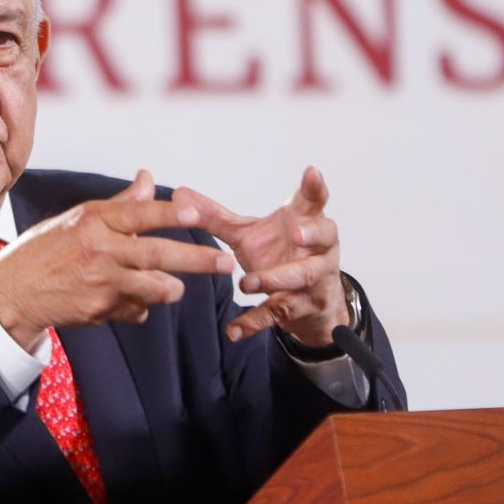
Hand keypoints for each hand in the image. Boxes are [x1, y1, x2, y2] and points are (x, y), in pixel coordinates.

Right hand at [0, 171, 235, 349]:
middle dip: (198, 260)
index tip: (199, 214)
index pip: (139, 213)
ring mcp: (99, 282)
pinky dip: (140, 307)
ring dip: (170, 288)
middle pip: (158, 254)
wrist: (13, 291)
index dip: (170, 213)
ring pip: (153, 287)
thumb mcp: (79, 218)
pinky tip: (132, 303)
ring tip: (177, 288)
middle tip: (226, 264)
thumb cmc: (48, 249)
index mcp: (94, 220)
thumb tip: (148, 177)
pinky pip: (135, 310)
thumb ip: (121, 204)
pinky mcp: (98, 310)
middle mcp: (99, 249)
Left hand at [174, 167, 347, 347]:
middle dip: (312, 234)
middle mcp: (317, 249)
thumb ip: (216, 217)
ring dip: (274, 280)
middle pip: (324, 237)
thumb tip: (179, 196)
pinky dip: (254, 321)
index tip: (311, 172)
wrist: (309, 303)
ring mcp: (313, 279)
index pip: (315, 201)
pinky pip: (278, 313)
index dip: (315, 187)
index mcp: (305, 222)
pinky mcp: (301, 307)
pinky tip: (234, 331)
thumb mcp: (248, 234)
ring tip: (246, 283)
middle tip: (297, 233)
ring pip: (301, 278)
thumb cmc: (280, 255)